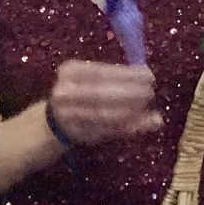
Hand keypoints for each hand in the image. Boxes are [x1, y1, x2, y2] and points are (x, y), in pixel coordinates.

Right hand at [45, 60, 161, 146]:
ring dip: (127, 112)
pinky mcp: (73, 132)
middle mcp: (64, 91)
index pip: (101, 71)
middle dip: (128, 93)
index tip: (149, 75)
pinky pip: (101, 130)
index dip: (126, 74)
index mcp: (70, 71)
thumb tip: (150, 77)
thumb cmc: (83, 97)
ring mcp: (65, 113)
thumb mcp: (97, 83)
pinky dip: (121, 127)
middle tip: (149, 93)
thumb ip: (123, 81)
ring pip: (101, 113)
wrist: (53, 123)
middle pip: (99, 92)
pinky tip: (136, 124)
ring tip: (145, 109)